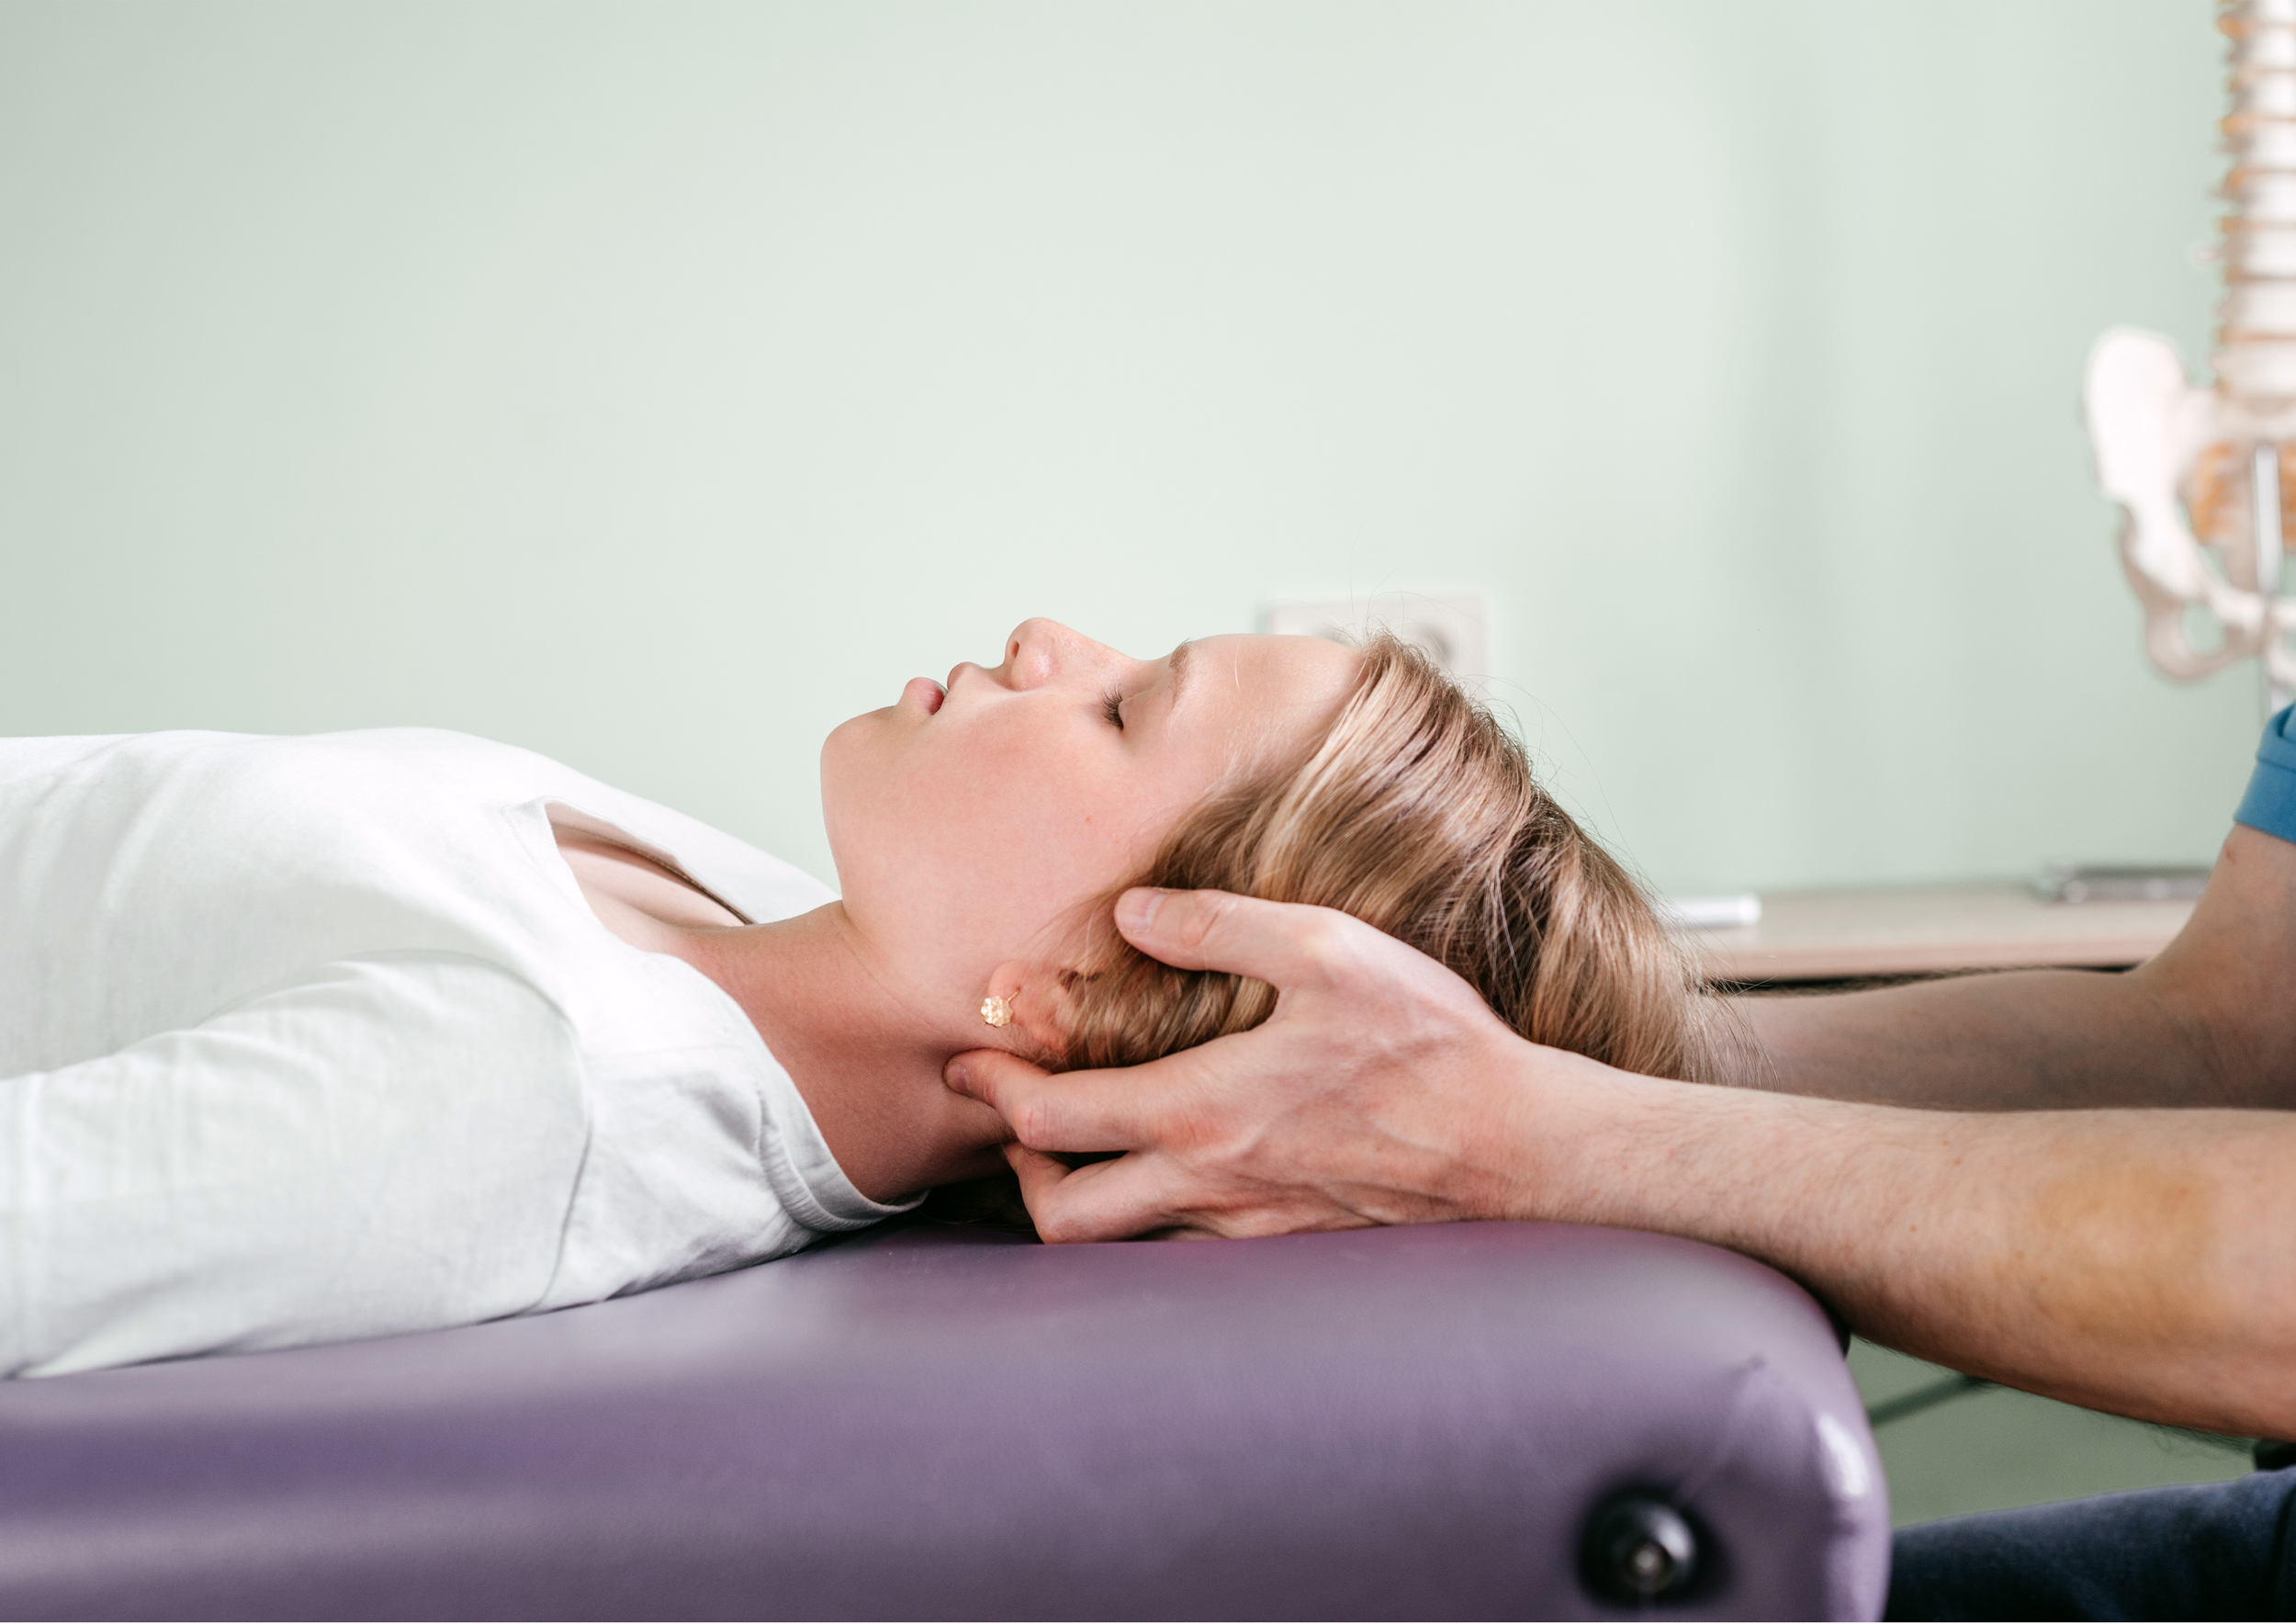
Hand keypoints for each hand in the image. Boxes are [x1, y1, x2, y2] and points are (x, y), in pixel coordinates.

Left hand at [942, 888, 1595, 1240]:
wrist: (1517, 1144)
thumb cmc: (1430, 1044)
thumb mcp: (1329, 949)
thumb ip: (1223, 925)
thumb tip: (1135, 913)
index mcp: (1203, 1110)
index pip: (1054, 1119)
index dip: (993, 1089)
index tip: (969, 1059)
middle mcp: (1209, 1183)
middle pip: (1061, 1214)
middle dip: (1018, 1166)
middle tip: (1017, 1117)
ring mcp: (1245, 1226)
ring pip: (1118, 1246)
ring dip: (1078, 1197)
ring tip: (1082, 1141)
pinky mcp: (1283, 1245)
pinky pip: (1181, 1254)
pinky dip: (1147, 1222)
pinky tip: (1166, 1171)